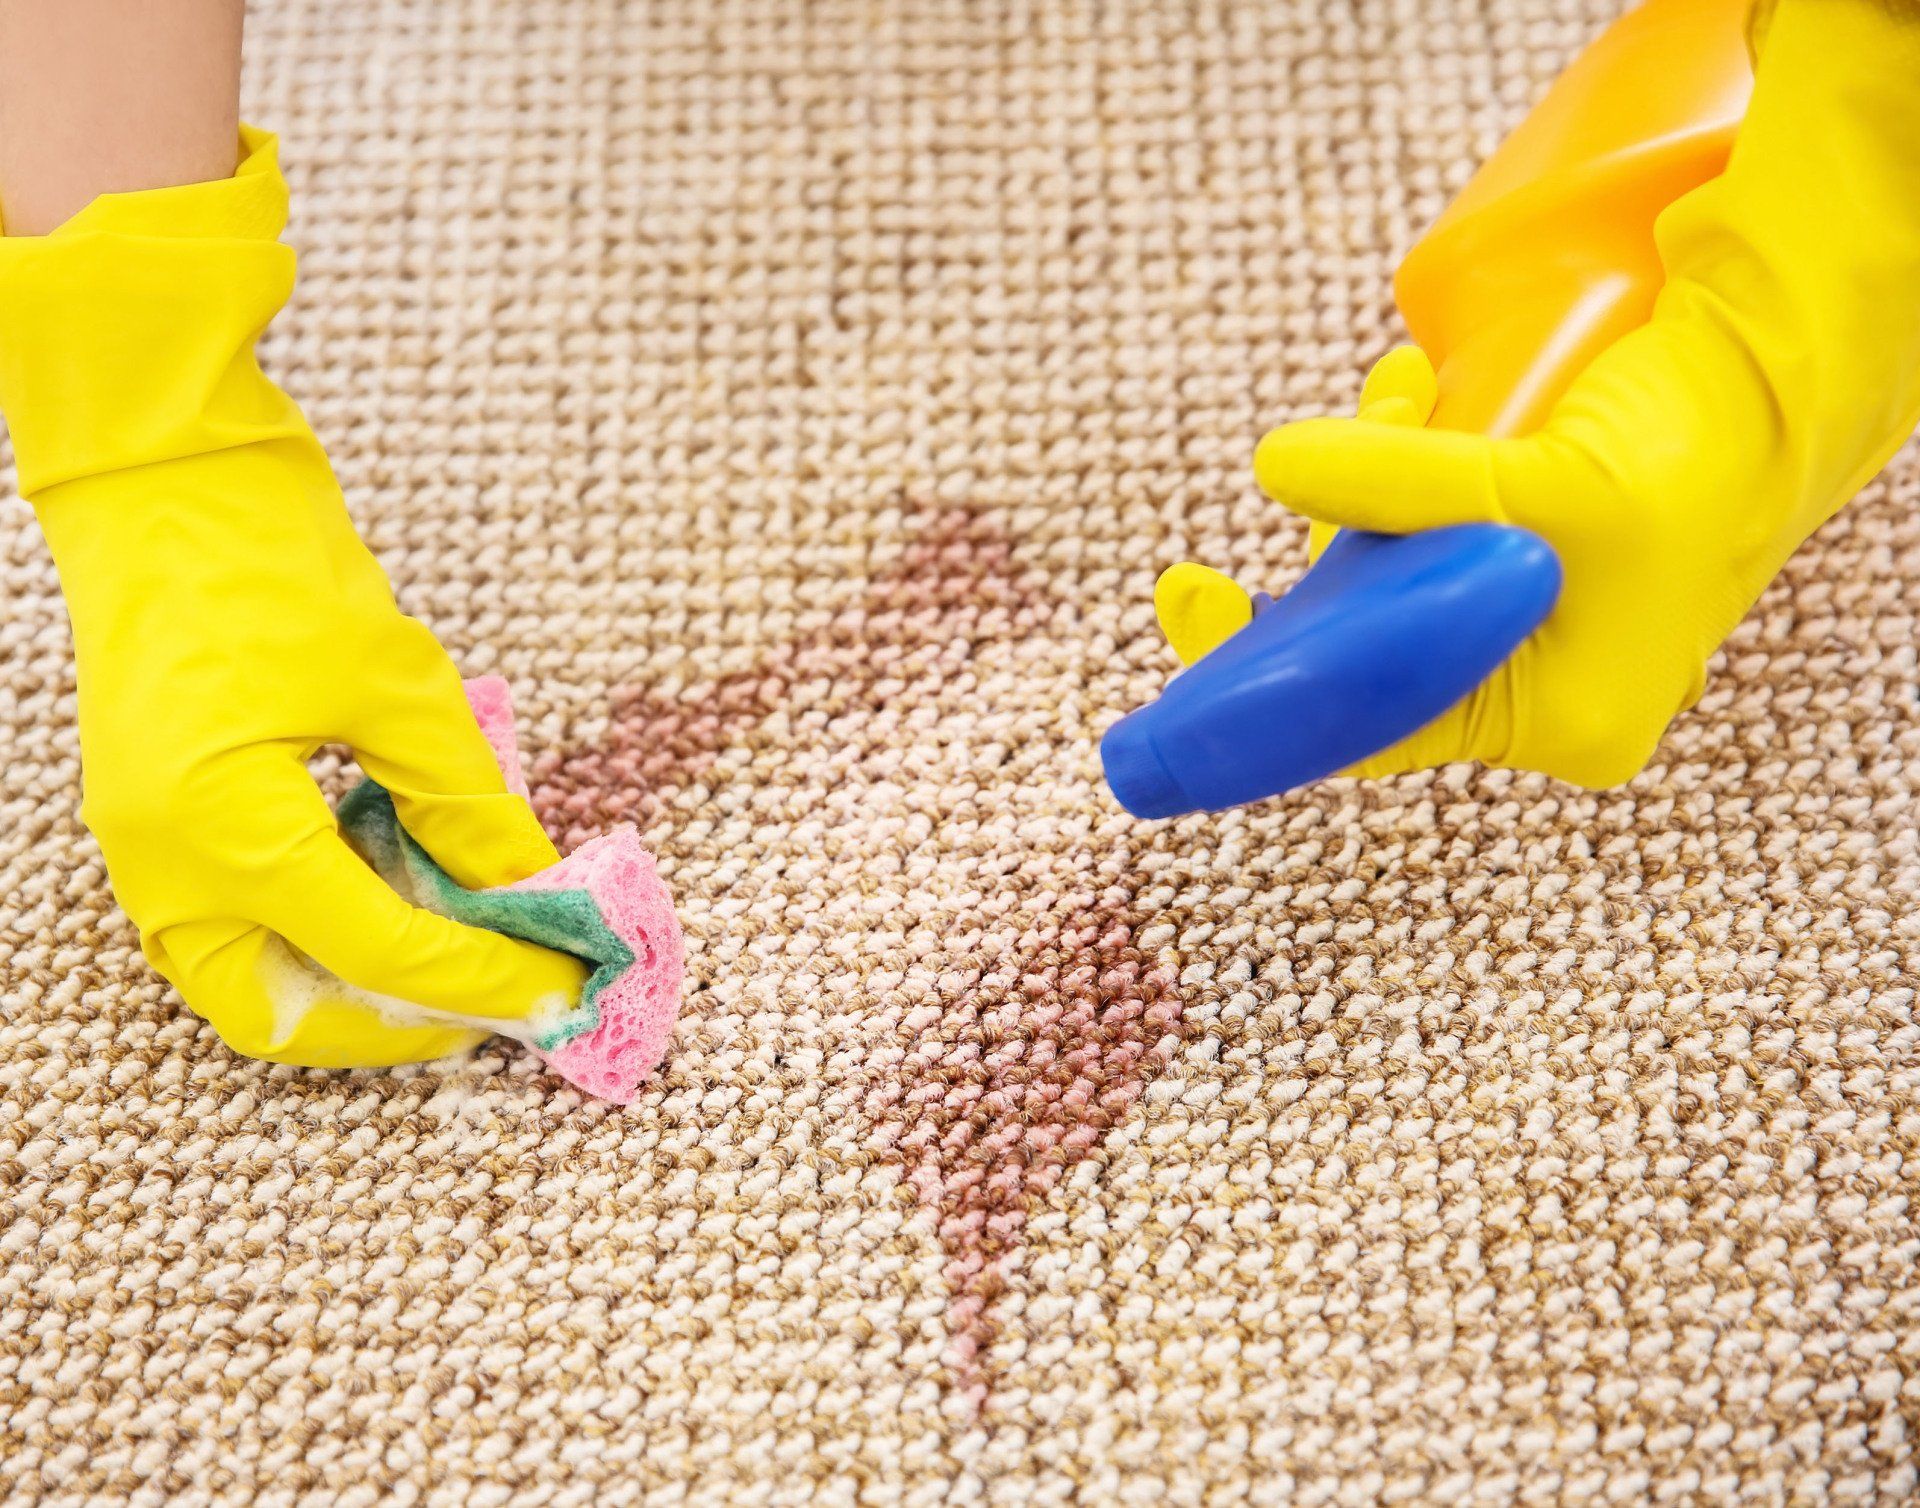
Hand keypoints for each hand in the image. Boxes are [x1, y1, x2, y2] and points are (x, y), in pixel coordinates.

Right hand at [0, 131, 586, 1064]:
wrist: (165, 485)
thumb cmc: (271, 565)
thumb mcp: (400, 685)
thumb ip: (467, 802)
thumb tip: (532, 885)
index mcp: (225, 831)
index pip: (380, 953)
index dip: (485, 980)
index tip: (565, 989)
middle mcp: (169, 868)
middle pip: (290, 1017)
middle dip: (403, 1027)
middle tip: (503, 1001)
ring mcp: (151, 855)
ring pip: (256, 984)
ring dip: (361, 991)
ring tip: (464, 959)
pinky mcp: (165, 829)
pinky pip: (242, 927)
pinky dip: (324, 937)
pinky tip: (406, 898)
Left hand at [1249, 0, 1919, 786]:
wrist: (1793, 369)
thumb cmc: (1697, 444)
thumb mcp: (1537, 481)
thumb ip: (1401, 485)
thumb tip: (1273, 469)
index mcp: (1556, 720)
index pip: (1368, 725)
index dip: (1258, 674)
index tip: (1191, 602)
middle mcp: (1545, 692)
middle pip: (1374, 646)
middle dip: (1334, 549)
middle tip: (1307, 467)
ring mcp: (1541, 627)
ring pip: (1401, 578)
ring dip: (1376, 489)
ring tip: (1402, 395)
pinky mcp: (1538, 560)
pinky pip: (1439, 533)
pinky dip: (1414, 472)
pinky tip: (1416, 394)